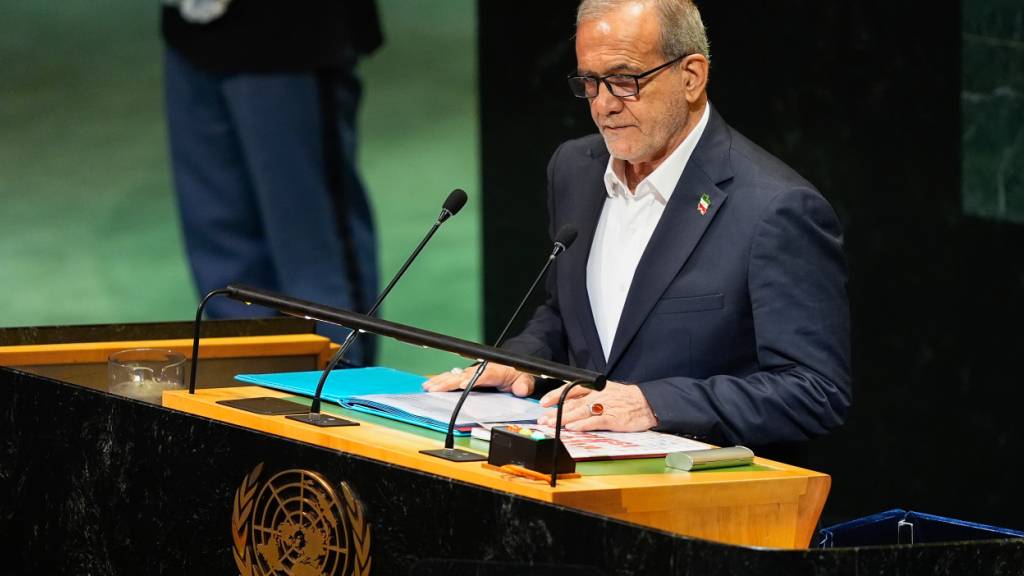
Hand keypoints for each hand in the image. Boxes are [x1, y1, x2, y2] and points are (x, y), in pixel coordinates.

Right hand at [421, 362, 534, 396]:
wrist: (512, 363)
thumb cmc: (516, 372)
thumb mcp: (526, 378)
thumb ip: (524, 384)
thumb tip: (520, 389)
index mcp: (496, 371)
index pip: (483, 375)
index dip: (472, 380)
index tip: (461, 384)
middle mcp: (481, 369)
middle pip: (463, 376)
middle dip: (448, 382)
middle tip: (435, 389)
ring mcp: (472, 372)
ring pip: (454, 375)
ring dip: (440, 381)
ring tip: (428, 387)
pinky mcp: (467, 375)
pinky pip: (452, 376)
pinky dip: (440, 380)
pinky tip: (429, 384)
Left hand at [537, 381, 657, 431]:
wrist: (648, 403)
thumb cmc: (626, 399)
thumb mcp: (607, 391)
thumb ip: (590, 396)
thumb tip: (570, 405)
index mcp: (596, 388)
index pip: (571, 389)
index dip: (556, 395)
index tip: (543, 402)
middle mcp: (598, 396)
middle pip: (573, 403)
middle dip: (556, 411)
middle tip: (543, 419)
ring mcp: (606, 407)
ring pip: (581, 412)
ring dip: (564, 418)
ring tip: (552, 424)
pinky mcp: (613, 418)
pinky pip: (595, 422)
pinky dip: (583, 425)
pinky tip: (573, 428)